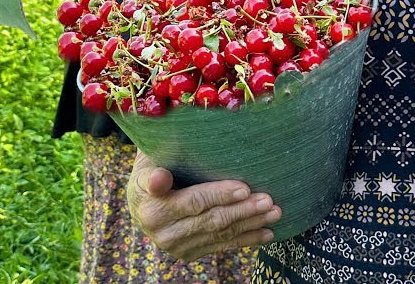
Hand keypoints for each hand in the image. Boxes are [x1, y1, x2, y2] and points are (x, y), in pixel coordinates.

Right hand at [126, 151, 281, 260]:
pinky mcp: (188, 253)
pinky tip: (267, 233)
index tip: (244, 187)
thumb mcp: (148, 161)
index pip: (193, 200)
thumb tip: (165, 168)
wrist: (140, 203)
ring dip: (250, 224)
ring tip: (275, 212)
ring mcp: (175, 246)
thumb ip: (157, 161)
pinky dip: (246, 240)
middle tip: (268, 199)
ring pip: (220, 234)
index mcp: (151, 206)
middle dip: (243, 209)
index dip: (219, 194)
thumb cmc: (151, 169)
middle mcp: (162, 232)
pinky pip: (221, 246)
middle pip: (211, 219)